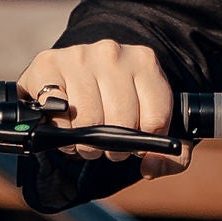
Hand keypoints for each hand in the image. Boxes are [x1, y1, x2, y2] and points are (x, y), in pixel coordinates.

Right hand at [17, 39, 190, 179]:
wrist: (78, 74)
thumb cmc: (121, 105)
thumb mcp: (158, 127)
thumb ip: (173, 157)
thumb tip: (149, 168)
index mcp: (145, 62)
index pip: (155, 120)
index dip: (145, 143)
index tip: (136, 140)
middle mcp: (112, 53)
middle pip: (121, 124)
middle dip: (114, 146)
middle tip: (107, 143)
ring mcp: (79, 56)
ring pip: (88, 122)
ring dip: (86, 143)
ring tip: (86, 135)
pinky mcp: (48, 65)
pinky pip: (57, 114)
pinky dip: (61, 132)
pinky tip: (65, 125)